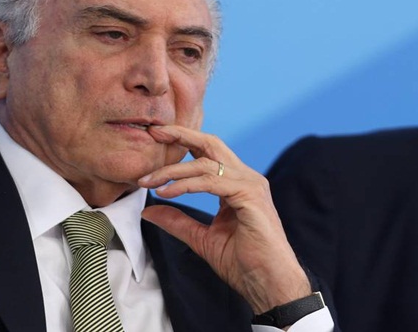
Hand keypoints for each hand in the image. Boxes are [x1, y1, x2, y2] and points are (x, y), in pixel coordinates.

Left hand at [139, 125, 310, 313]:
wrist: (269, 286)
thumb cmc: (244, 264)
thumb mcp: (201, 238)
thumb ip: (177, 221)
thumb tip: (148, 210)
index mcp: (237, 184)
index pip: (207, 153)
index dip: (182, 142)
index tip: (155, 138)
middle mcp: (246, 178)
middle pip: (210, 144)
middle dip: (180, 134)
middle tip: (153, 131)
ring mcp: (251, 185)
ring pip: (206, 163)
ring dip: (173, 171)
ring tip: (148, 181)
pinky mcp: (250, 196)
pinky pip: (211, 182)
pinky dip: (185, 185)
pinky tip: (166, 193)